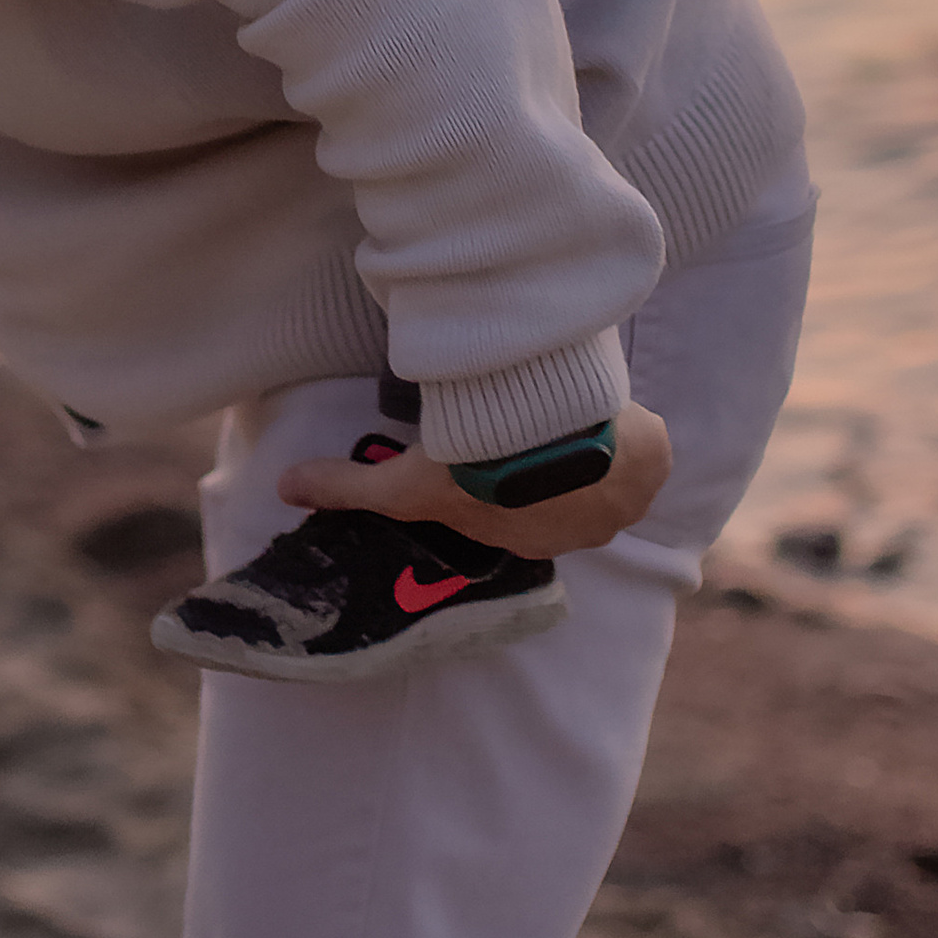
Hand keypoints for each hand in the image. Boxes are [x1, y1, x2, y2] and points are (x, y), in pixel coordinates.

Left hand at [276, 401, 671, 558]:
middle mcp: (581, 529)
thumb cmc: (480, 470)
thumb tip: (283, 488)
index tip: (491, 447)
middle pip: (561, 488)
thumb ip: (347, 487)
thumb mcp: (404, 483)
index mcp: (526, 538)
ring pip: (605, 464)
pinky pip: (642, 441)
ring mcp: (623, 499)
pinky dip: (628, 424)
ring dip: (591, 440)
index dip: (501, 479)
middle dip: (546, 459)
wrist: (557, 442)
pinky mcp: (654, 459)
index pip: (514, 511)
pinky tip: (606, 399)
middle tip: (523, 416)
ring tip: (561, 400)